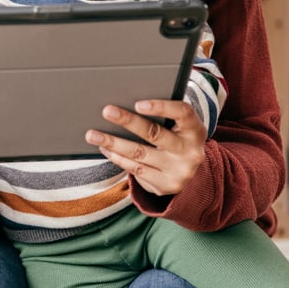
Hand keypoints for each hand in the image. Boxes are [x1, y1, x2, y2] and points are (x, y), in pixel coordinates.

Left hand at [85, 99, 207, 195]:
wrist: (187, 174)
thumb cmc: (175, 139)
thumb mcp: (177, 127)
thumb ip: (161, 115)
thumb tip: (125, 101)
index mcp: (195, 129)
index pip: (182, 113)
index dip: (161, 107)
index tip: (138, 103)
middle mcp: (191, 151)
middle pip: (155, 133)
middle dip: (128, 121)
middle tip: (107, 111)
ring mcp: (179, 171)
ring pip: (140, 153)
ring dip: (113, 142)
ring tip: (93, 134)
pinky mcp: (166, 185)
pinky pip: (136, 169)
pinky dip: (117, 157)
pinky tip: (104, 148)